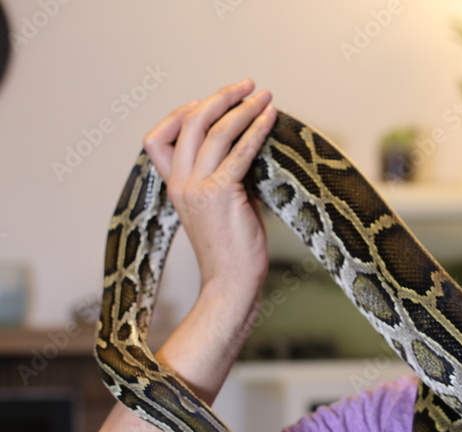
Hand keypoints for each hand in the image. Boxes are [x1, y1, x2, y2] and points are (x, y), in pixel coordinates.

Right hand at [143, 79, 277, 302]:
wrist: (231, 284)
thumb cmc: (233, 251)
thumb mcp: (222, 208)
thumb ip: (226, 178)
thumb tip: (249, 151)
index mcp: (173, 187)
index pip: (158, 137)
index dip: (182, 114)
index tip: (211, 102)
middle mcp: (180, 184)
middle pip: (189, 123)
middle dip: (220, 98)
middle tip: (246, 85)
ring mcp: (197, 188)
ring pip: (215, 132)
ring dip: (243, 108)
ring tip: (265, 96)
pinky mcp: (221, 194)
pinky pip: (239, 152)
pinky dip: (256, 131)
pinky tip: (271, 119)